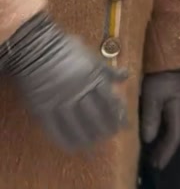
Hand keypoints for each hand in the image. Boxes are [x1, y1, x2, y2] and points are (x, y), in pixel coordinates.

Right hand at [1, 14, 127, 150]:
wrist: (36, 48)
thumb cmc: (67, 49)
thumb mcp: (92, 57)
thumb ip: (109, 70)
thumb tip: (127, 76)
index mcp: (94, 78)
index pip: (111, 102)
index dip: (118, 116)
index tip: (124, 126)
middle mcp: (79, 92)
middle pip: (96, 116)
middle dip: (106, 129)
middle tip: (110, 137)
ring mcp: (60, 101)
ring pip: (78, 125)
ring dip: (88, 138)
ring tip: (94, 144)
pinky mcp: (43, 108)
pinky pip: (55, 129)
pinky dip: (65, 140)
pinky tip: (72, 147)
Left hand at [140, 69, 179, 167]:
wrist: (173, 55)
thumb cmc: (162, 76)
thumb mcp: (152, 97)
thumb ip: (151, 118)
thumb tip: (148, 139)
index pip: (174, 137)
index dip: (166, 152)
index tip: (157, 165)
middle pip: (177, 134)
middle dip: (167, 148)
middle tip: (156, 161)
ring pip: (177, 127)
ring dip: (168, 140)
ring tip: (157, 150)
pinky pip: (175, 120)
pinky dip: (168, 130)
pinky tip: (161, 131)